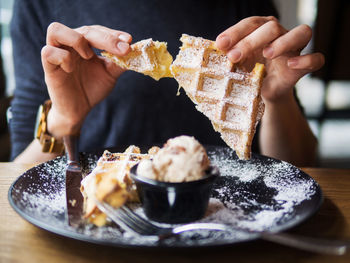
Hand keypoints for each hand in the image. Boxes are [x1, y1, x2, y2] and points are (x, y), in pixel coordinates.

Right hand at [41, 22, 131, 137]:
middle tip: (123, 50)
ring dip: (77, 40)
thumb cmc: (92, 88)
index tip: (128, 41)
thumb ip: (119, 62)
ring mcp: (58, 54)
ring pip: (56, 30)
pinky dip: (62, 57)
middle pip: (83, 29)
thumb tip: (134, 51)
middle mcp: (70, 45)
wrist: (79, 109)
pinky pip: (48, 52)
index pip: (97, 30)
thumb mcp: (109, 74)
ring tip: (89, 56)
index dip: (113, 34)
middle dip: (106, 38)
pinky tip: (71, 69)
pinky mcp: (49, 67)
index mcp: (85, 43)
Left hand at [216, 16, 324, 102]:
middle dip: (251, 40)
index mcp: (262, 30)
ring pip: (302, 32)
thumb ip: (228, 55)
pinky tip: (291, 64)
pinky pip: (316, 59)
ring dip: (283, 42)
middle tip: (234, 56)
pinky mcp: (302, 67)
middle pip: (272, 27)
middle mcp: (280, 35)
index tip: (220, 44)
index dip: (236, 31)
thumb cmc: (249, 73)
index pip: (252, 23)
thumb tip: (212, 51)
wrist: (262, 94)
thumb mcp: (236, 64)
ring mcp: (294, 49)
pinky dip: (307, 60)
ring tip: (267, 54)